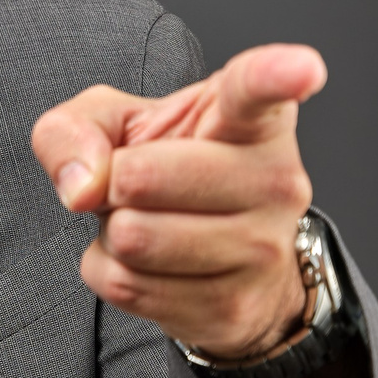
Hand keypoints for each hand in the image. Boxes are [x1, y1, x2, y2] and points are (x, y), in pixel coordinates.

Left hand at [28, 43, 326, 361]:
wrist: (216, 260)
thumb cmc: (167, 169)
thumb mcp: (114, 125)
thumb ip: (74, 129)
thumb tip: (82, 186)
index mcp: (253, 117)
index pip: (261, 91)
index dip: (277, 74)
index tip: (303, 68)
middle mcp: (276, 179)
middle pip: (140, 178)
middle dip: (112, 184)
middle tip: (138, 185)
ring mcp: (265, 249)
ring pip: (132, 239)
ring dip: (112, 234)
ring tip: (150, 221)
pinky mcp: (237, 308)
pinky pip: (128, 288)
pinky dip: (114, 276)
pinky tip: (151, 264)